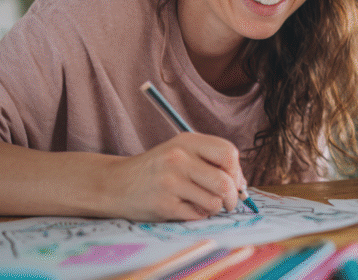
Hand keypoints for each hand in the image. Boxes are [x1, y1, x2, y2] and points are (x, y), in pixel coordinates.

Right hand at [107, 133, 246, 220]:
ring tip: (201, 204)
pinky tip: (185, 208)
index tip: (234, 182)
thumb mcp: (180, 152)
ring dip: (213, 208)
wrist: (115, 184)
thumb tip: (241, 185)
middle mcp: (178, 158)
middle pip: (225, 182)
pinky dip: (197, 216)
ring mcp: (170, 181)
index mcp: (187, 141)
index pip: (229, 153)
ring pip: (214, 202)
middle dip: (232, 198)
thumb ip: (210, 161)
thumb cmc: (156, 170)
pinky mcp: (163, 204)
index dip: (237, 171)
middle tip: (228, 203)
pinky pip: (197, 215)